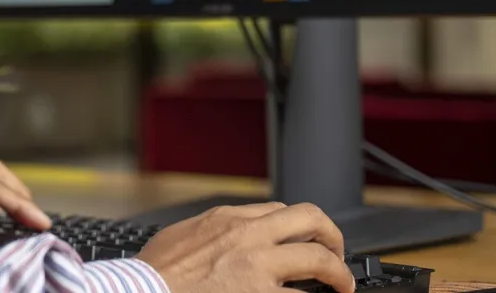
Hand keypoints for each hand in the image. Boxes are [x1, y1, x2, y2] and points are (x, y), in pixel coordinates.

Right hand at [136, 202, 353, 292]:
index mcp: (227, 219)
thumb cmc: (153, 274)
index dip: (300, 226)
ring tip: (342, 285)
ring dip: (337, 273)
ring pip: (318, 259)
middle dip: (332, 237)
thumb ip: (209, 232)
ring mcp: (257, 267)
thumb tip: (218, 237)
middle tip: (337, 254)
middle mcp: (248, 236)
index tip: (306, 239)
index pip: (280, 211)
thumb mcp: (181, 236)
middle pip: (310, 220)